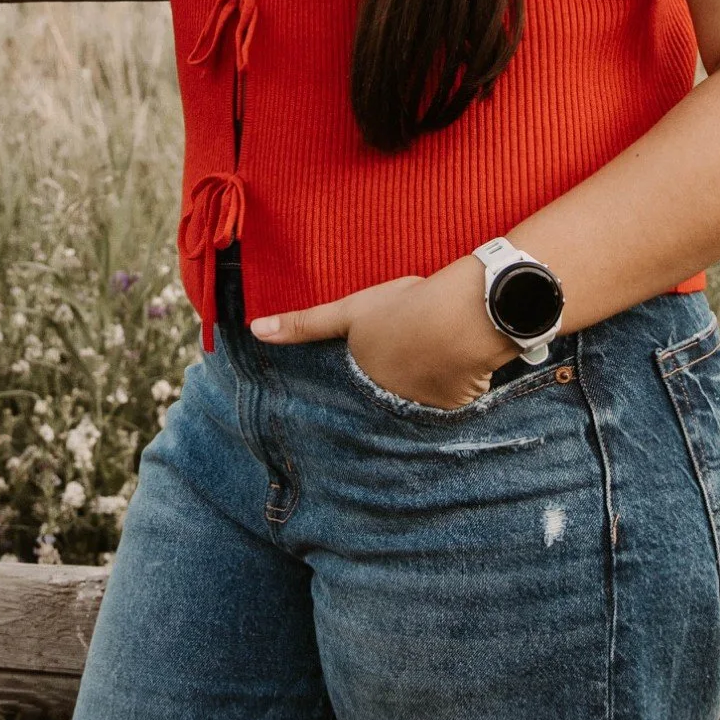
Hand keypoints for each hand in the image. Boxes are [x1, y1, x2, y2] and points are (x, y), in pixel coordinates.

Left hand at [251, 261, 514, 411]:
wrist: (465, 317)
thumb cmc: (405, 308)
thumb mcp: (350, 310)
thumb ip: (305, 325)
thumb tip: (255, 331)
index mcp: (362, 379)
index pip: (352, 390)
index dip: (363, 373)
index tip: (370, 364)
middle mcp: (387, 404)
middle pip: (384, 396)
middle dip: (390, 384)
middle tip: (406, 358)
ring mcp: (420, 410)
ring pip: (415, 400)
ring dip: (421, 387)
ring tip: (432, 360)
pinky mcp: (453, 410)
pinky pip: (448, 404)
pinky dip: (451, 389)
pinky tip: (457, 369)